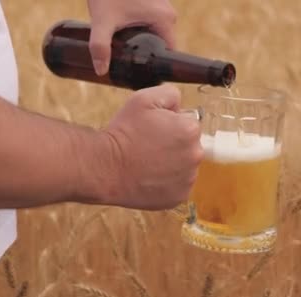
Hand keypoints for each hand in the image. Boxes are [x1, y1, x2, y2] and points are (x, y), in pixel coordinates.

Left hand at [86, 0, 176, 74]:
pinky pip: (152, 23)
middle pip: (161, 44)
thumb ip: (100, 46)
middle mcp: (168, 13)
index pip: (168, 53)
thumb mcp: (102, 20)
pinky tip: (127, 37)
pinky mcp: (154, 2)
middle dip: (146, 55)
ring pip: (156, 34)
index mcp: (165, 20)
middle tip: (128, 66)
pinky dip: (141, 31)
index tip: (140, 74)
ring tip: (125, 53)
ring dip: (143, 43)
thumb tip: (101, 71)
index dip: (155, 66)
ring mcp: (162, 6)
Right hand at [102, 84, 202, 209]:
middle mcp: (195, 156)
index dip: (170, 124)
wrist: (105, 167)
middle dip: (174, 144)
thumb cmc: (123, 132)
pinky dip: (167, 183)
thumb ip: (170, 94)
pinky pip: (178, 186)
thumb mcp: (144, 99)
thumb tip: (180, 105)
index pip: (189, 123)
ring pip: (185, 167)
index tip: (153, 130)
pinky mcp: (178, 197)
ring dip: (172, 164)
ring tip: (147, 162)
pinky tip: (150, 177)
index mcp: (190, 130)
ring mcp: (188, 179)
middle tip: (149, 146)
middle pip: (190, 146)